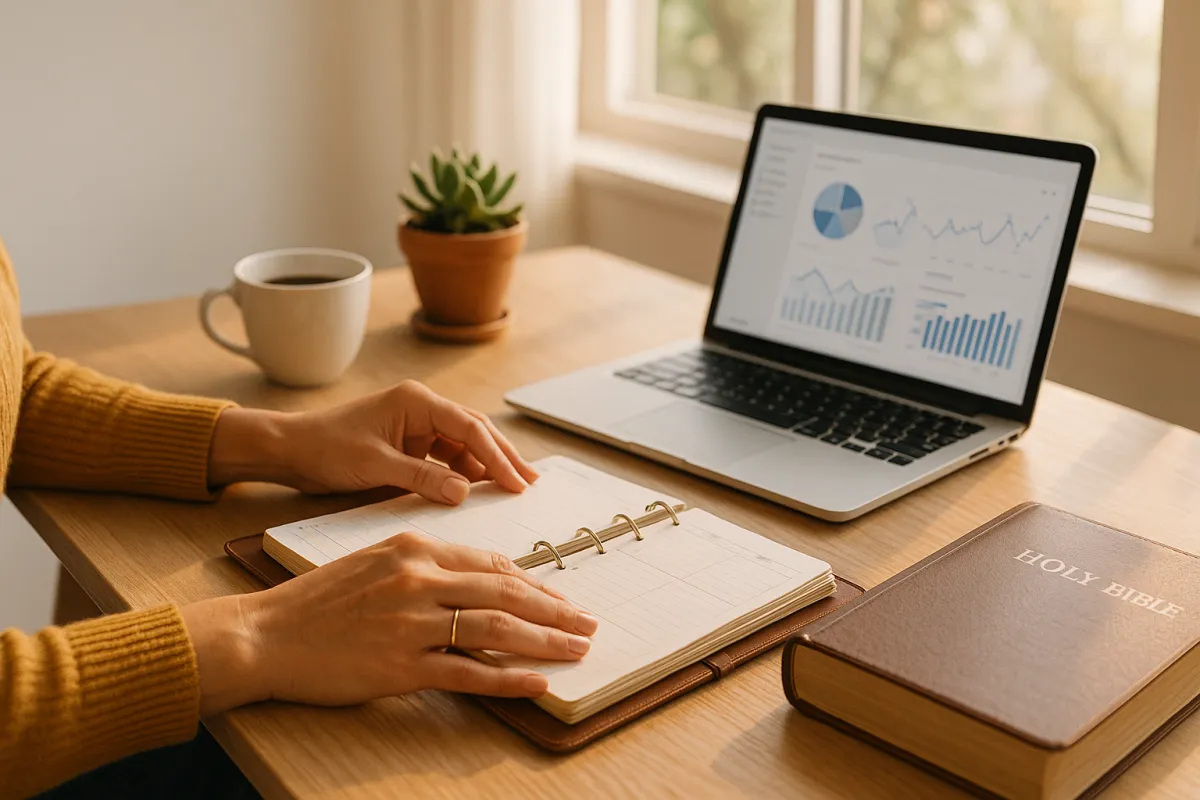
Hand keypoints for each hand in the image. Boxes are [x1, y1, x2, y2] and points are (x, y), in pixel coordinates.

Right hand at [182, 532, 598, 714]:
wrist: (266, 634)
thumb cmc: (316, 600)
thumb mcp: (374, 560)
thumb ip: (425, 564)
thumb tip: (478, 580)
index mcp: (414, 548)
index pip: (491, 565)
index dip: (533, 583)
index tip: (558, 598)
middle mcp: (420, 579)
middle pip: (506, 594)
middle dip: (556, 610)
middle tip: (587, 623)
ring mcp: (412, 623)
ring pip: (497, 630)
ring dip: (545, 641)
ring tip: (577, 650)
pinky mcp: (402, 665)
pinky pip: (468, 673)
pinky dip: (507, 679)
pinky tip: (536, 682)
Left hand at [208, 380, 538, 502]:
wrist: (290, 451)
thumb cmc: (324, 448)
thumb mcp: (374, 465)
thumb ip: (421, 478)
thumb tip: (464, 491)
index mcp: (416, 402)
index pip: (469, 428)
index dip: (497, 455)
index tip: (516, 481)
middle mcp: (421, 408)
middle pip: (475, 432)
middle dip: (503, 457)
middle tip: (529, 483)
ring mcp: (416, 426)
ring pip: (464, 445)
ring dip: (487, 466)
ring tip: (512, 488)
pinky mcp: (410, 444)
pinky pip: (446, 457)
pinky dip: (464, 473)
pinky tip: (478, 489)